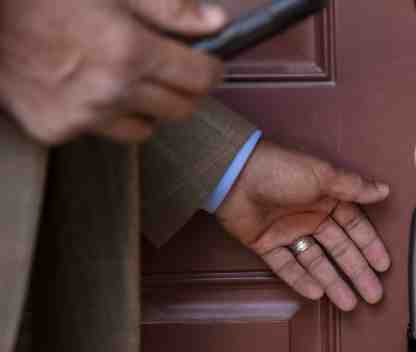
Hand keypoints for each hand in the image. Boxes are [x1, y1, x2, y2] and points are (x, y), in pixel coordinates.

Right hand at [0, 0, 227, 144]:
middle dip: (184, 89)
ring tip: (125, 80)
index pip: (200, 79)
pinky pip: (102, 132)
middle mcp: (112, 91)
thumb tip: (216, 23)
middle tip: (170, 70)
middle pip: (181, 108)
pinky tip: (85, 88)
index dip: (211, 70)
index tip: (208, 64)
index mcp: (131, 51)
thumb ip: (169, 9)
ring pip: (146, 128)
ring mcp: (84, 116)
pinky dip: (104, 116)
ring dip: (147, 107)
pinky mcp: (57, 130)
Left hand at [217, 143, 391, 310]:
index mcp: (326, 199)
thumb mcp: (323, 176)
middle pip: (339, 250)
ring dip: (333, 282)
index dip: (369, 247)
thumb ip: (354, 187)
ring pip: (316, 262)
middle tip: (372, 294)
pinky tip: (316, 293)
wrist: (235, 175)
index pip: (355, 228)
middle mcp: (310, 217)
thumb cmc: (281, 169)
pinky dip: (300, 279)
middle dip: (356, 273)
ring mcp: (288, 232)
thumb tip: (383, 190)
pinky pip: (286, 266)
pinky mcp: (266, 244)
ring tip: (348, 303)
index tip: (383, 266)